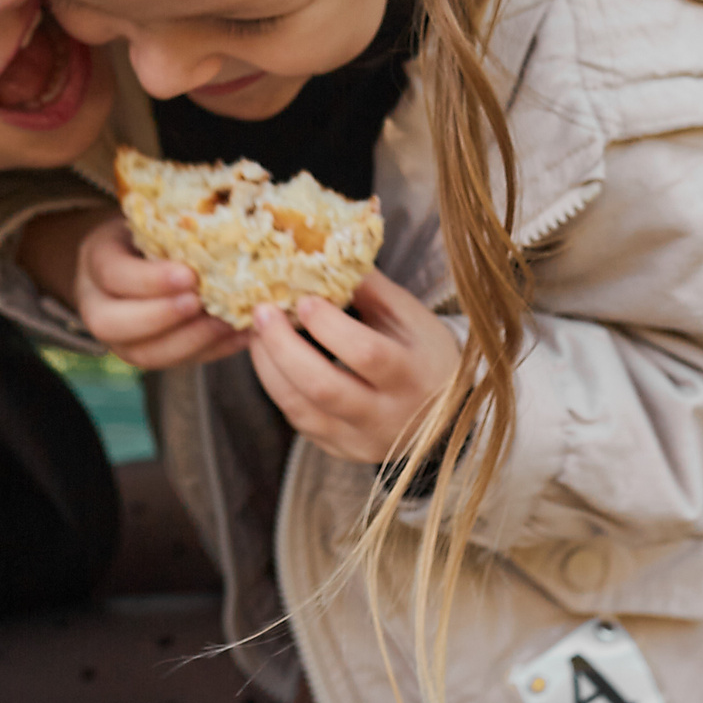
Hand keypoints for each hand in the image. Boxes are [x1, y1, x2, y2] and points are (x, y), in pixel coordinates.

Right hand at [73, 216, 247, 369]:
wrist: (136, 259)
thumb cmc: (149, 233)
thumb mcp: (151, 221)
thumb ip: (171, 231)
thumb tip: (221, 236)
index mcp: (96, 262)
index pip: (114, 276)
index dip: (150, 280)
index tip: (189, 275)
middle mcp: (97, 306)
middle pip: (113, 324)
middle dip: (162, 317)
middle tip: (201, 303)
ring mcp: (119, 338)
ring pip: (144, 353)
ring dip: (190, 341)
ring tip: (227, 323)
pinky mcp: (148, 355)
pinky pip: (175, 363)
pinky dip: (211, 351)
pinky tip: (240, 336)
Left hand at [248, 269, 462, 464]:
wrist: (446, 410)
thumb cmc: (423, 350)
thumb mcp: (409, 315)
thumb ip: (368, 287)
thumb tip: (321, 252)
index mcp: (413, 376)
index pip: (367, 354)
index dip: (329, 326)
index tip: (303, 298)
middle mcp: (389, 417)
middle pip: (325, 388)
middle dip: (283, 347)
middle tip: (262, 312)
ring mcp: (362, 441)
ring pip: (302, 410)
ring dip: (270, 366)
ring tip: (256, 332)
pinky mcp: (341, 450)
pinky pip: (299, 421)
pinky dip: (278, 386)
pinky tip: (269, 357)